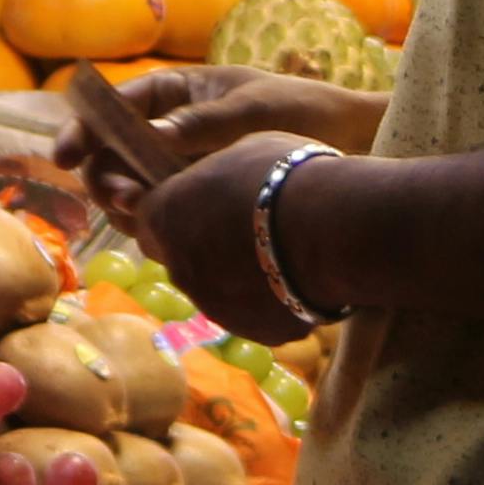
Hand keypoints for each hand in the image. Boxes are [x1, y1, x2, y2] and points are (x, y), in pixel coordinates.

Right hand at [59, 64, 384, 209]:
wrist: (351, 144)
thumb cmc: (303, 110)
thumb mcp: (252, 110)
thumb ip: (200, 125)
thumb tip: (148, 136)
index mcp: (174, 95)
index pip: (113, 109)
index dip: (82, 130)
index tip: (64, 155)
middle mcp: (167, 132)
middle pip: (110, 156)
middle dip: (103, 178)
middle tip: (121, 201)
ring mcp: (180, 170)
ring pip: (129, 192)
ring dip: (125, 207)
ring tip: (144, 218)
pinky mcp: (197, 202)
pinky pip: (160, 216)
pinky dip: (154, 226)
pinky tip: (167, 235)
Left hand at [140, 131, 329, 346]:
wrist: (337, 230)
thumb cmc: (288, 176)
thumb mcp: (242, 153)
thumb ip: (213, 177)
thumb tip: (215, 186)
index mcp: (166, 218)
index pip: (146, 220)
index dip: (170, 212)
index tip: (195, 204)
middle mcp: (179, 269)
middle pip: (178, 258)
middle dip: (198, 245)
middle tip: (239, 226)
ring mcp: (214, 306)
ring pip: (214, 290)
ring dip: (233, 273)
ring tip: (278, 251)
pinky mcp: (252, 331)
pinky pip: (252, 313)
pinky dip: (266, 299)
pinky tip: (298, 277)